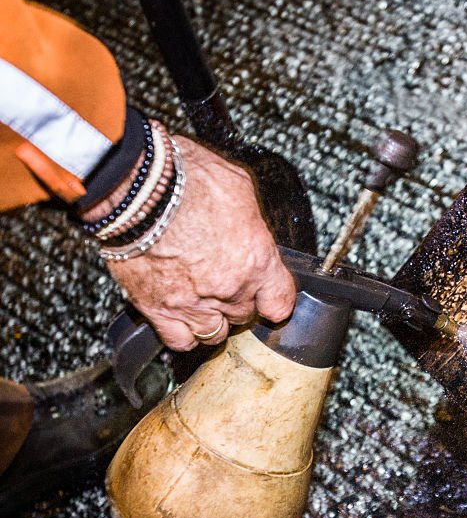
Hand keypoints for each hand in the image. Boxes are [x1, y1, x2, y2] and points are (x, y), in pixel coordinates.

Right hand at [95, 135, 295, 350]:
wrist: (136, 186)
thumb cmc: (186, 178)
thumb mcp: (239, 188)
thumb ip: (250, 220)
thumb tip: (250, 227)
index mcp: (256, 260)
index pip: (280, 302)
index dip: (274, 300)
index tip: (270, 297)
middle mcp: (229, 288)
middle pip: (244, 315)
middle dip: (238, 302)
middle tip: (225, 284)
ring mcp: (193, 302)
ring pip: (214, 333)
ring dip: (212, 321)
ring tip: (204, 302)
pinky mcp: (157, 308)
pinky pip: (178, 340)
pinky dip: (181, 333)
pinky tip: (180, 319)